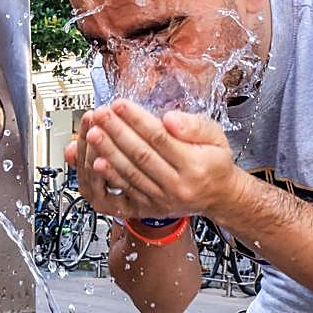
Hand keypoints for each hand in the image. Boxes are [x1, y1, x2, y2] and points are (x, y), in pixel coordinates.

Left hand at [69, 99, 244, 220]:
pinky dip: (110, 176)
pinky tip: (96, 162)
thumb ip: (194, 126)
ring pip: (131, 173)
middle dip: (117, 132)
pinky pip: (127, 190)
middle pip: (141, 155)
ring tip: (92, 133)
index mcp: (195, 164)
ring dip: (108, 152)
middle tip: (100, 115)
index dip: (137, 120)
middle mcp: (178, 185)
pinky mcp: (151, 208)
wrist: (219, 196)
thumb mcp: (216, 136)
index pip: (160, 138)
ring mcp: (163, 199)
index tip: (119, 105)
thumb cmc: (215, 161)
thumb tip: (169, 119)